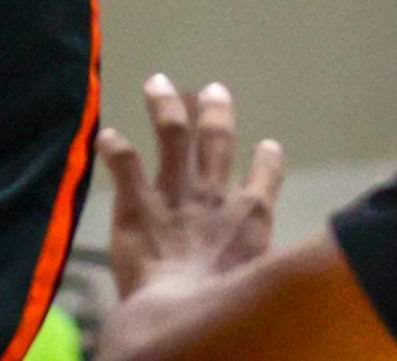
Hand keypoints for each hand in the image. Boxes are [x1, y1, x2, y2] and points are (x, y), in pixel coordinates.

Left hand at [100, 75, 284, 300]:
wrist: (182, 312)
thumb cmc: (225, 306)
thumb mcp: (263, 281)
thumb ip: (270, 264)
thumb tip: (290, 272)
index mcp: (250, 212)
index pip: (267, 173)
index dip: (268, 158)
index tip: (268, 146)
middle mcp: (214, 194)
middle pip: (218, 140)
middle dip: (216, 112)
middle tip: (212, 91)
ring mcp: (175, 194)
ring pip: (173, 137)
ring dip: (165, 107)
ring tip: (157, 84)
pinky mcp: (138, 204)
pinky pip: (126, 167)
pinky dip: (116, 148)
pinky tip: (106, 136)